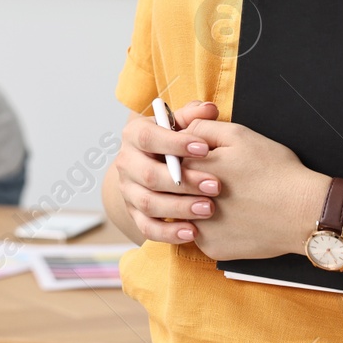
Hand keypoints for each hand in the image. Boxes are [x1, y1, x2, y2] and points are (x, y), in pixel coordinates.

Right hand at [113, 100, 221, 244]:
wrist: (154, 164)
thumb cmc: (173, 142)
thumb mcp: (180, 124)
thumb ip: (194, 116)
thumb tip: (209, 110)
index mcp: (134, 135)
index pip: (148, 138)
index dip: (175, 144)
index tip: (205, 148)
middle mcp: (126, 163)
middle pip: (148, 175)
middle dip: (183, 182)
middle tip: (216, 186)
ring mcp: (128, 191)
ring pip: (148, 204)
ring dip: (180, 208)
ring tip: (209, 209)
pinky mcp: (135, 215)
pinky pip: (148, 228)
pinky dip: (169, 233)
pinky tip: (193, 232)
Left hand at [181, 117, 328, 261]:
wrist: (304, 212)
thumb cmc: (276, 170)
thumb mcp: (239, 135)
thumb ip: (202, 129)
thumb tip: (180, 131)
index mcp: (191, 170)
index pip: (171, 158)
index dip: (189, 155)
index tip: (207, 159)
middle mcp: (187, 202)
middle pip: (176, 188)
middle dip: (191, 181)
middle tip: (222, 181)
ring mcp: (199, 229)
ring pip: (186, 213)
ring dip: (199, 206)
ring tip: (230, 199)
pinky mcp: (212, 249)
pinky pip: (203, 236)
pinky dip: (215, 227)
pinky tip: (237, 218)